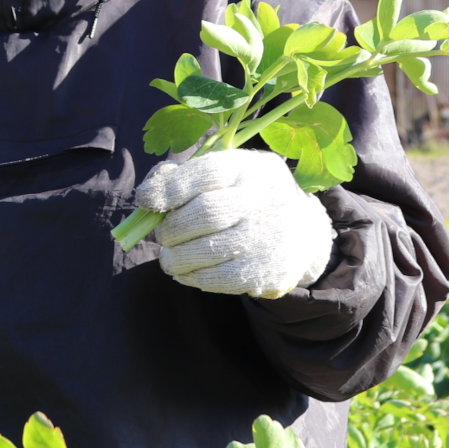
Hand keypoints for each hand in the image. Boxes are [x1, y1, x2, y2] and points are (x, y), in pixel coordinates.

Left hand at [133, 149, 334, 296]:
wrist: (304, 232)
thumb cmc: (247, 196)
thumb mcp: (227, 173)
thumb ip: (185, 175)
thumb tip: (149, 192)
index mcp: (250, 168)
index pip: (206, 173)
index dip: (169, 187)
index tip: (144, 199)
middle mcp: (263, 200)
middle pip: (204, 214)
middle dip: (171, 228)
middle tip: (162, 236)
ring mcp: (266, 237)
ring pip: (207, 251)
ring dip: (175, 257)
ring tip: (169, 257)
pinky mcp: (265, 270)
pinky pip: (217, 278)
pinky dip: (192, 276)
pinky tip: (186, 272)